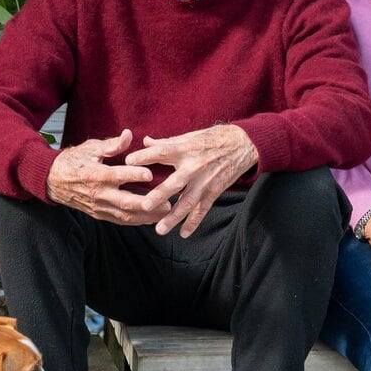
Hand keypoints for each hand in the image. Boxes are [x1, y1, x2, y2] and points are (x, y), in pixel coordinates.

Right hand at [45, 129, 159, 225]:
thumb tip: (129, 135)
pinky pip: (119, 220)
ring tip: (165, 214)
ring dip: (146, 217)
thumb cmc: (73, 161)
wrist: (52, 181)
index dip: (134, 175)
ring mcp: (98, 206)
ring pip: (125, 215)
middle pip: (125, 202)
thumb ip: (112, 145)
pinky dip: (135, 221)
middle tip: (168, 202)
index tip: (150, 174)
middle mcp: (98, 194)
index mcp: (95, 175)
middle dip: (148, 204)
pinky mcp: (99, 214)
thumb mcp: (90, 148)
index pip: (117, 176)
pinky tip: (150, 219)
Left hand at [126, 124, 257, 237]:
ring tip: (159, 230)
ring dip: (174, 217)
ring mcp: (205, 181)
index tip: (128, 162)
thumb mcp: (190, 136)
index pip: (162, 152)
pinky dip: (194, 222)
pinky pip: (203, 209)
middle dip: (160, 195)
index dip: (145, 156)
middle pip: (175, 183)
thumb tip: (146, 141)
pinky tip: (183, 234)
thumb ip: (167, 142)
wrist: (242, 144)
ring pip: (188, 202)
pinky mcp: (214, 191)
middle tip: (145, 205)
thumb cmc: (212, 138)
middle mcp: (194, 167)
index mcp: (185, 149)